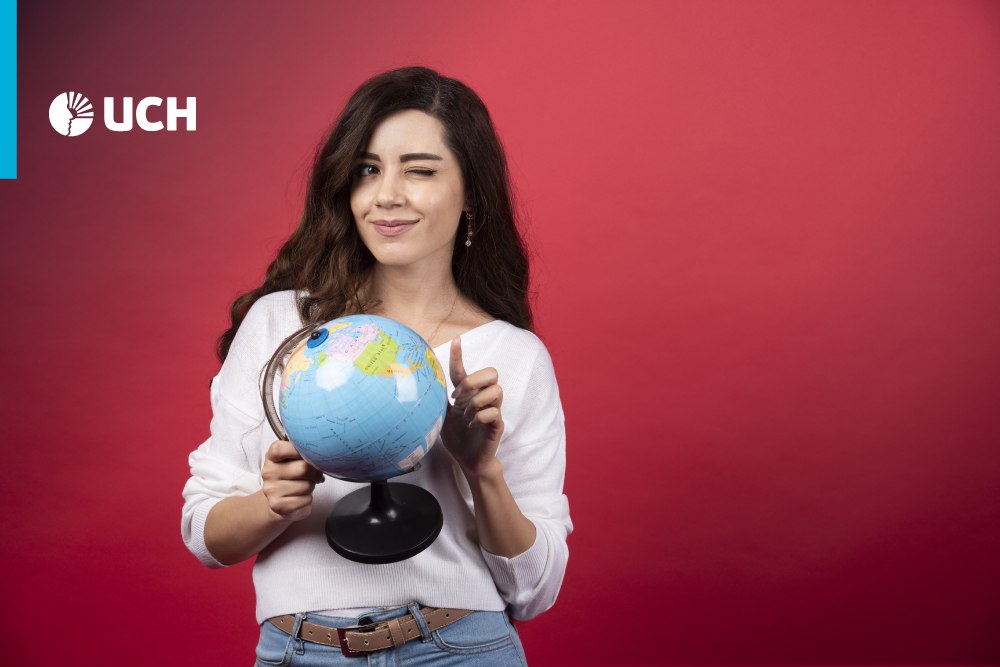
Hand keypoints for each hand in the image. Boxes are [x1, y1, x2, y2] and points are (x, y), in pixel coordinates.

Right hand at [261, 440, 324, 521]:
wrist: (279, 500)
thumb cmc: (291, 474)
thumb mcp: (292, 458)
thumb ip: (302, 449)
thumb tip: (322, 447)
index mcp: (271, 456)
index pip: (281, 449)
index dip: (300, 450)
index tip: (308, 455)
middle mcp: (269, 472)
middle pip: (303, 468)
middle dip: (315, 472)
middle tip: (314, 474)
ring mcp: (272, 490)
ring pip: (307, 485)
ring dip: (311, 486)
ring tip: (304, 485)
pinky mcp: (279, 506)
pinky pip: (305, 500)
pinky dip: (308, 499)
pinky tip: (300, 497)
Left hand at [439, 336, 504, 478]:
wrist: (468, 462)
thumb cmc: (458, 438)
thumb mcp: (443, 417)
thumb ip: (438, 401)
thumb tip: (421, 386)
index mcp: (468, 395)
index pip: (464, 370)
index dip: (460, 355)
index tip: (456, 340)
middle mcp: (482, 399)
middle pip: (492, 372)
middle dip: (474, 380)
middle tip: (458, 396)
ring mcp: (492, 411)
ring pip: (496, 390)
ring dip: (476, 402)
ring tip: (466, 416)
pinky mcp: (497, 425)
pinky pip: (494, 412)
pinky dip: (480, 417)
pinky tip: (472, 425)